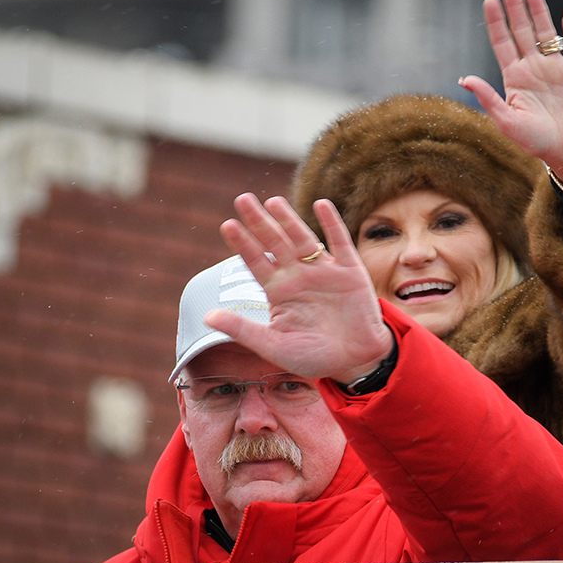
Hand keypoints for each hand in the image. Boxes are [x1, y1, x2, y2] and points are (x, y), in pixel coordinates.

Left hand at [203, 194, 393, 384]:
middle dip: (259, 222)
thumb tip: (206, 316)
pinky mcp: (350, 271)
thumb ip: (243, 330)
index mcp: (279, 292)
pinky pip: (339, 242)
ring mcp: (324, 271)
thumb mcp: (274, 346)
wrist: (356, 363)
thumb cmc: (315, 358)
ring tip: (273, 201)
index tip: (227, 225)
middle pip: (275, 243)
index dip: (243, 244)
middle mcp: (299, 276)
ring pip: (302, 238)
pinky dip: (331, 223)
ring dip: (289, 219)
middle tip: (242, 200)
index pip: (256, 262)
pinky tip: (321, 204)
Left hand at [458, 0, 562, 189]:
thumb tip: (464, 78)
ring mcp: (555, 68)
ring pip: (546, 33)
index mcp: (514, 77)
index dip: (496, 20)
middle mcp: (533, 68)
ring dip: (539, 11)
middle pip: (522, 30)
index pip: (502, 42)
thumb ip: (488, 97)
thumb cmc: (534, 141)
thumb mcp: (506, 121)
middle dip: (514, 6)